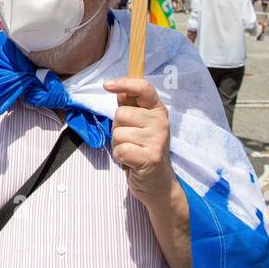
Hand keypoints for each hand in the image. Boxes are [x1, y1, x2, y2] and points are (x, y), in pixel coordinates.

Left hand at [104, 77, 172, 201]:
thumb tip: (119, 91)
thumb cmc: (144, 152)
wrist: (158, 184)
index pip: (143, 88)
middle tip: (130, 141)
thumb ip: (131, 108)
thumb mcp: (140, 127)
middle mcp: (160, 122)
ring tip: (131, 153)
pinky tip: (131, 163)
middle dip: (118, 128)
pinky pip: (120, 150)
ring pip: (118, 133)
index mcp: (158, 111)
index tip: (107, 85)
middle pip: (121, 113)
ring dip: (118, 145)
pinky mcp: (150, 157)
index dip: (124, 83)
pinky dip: (120, 158)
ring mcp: (157, 140)